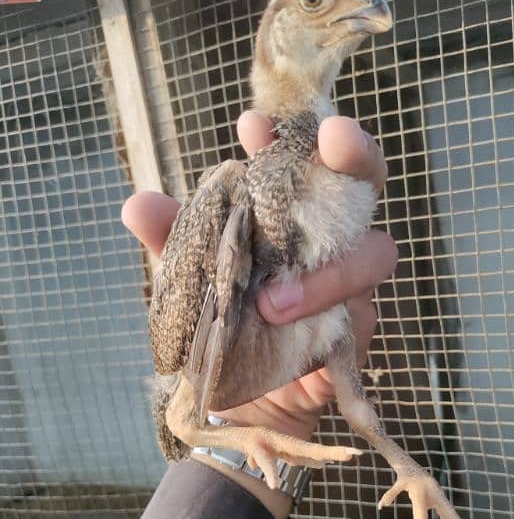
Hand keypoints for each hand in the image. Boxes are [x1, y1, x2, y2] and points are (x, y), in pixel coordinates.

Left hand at [122, 112, 396, 441]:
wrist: (239, 393)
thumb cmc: (222, 321)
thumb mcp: (192, 277)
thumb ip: (174, 241)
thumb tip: (137, 204)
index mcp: (287, 213)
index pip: (301, 159)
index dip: (286, 135)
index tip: (251, 124)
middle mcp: (326, 237)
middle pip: (365, 182)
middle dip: (356, 155)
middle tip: (335, 139)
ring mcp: (349, 280)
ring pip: (372, 253)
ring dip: (326, 272)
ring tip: (271, 303)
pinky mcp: (357, 325)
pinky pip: (362, 313)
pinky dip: (328, 315)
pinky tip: (290, 329)